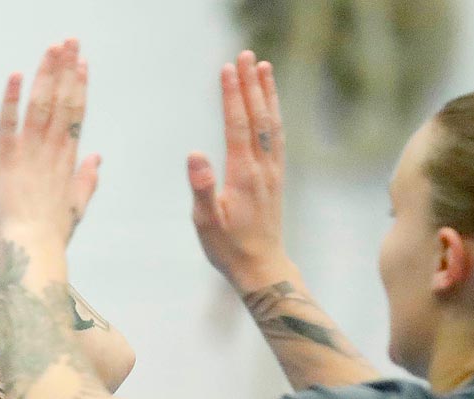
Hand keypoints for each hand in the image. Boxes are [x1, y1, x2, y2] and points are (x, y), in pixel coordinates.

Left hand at [0, 39, 101, 244]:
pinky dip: (12, 99)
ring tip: (52, 48)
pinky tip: (16, 75)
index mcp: (67, 161)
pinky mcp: (5, 160)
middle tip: (70, 41)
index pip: (75, 115)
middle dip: (66, 70)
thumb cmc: (51, 235)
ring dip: (46, 74)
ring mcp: (29, 154)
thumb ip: (87, 180)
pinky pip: (7, 123)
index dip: (79, 87)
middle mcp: (51, 152)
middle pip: (61, 102)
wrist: (31, 250)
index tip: (83, 64)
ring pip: (40, 105)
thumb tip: (98, 157)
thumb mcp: (74, 207)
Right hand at [187, 52, 291, 283]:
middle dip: (251, 85)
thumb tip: (195, 154)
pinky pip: (278, 138)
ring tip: (264, 68)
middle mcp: (263, 168)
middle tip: (246, 55)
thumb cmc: (229, 249)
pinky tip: (272, 105)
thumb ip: (202, 188)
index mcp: (244, 175)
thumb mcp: (207, 223)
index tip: (228, 68)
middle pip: (259, 117)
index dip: (233, 96)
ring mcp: (273, 172)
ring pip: (273, 124)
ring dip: (268, 94)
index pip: (238, 126)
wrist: (261, 268)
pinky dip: (275, 115)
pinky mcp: (276, 178)